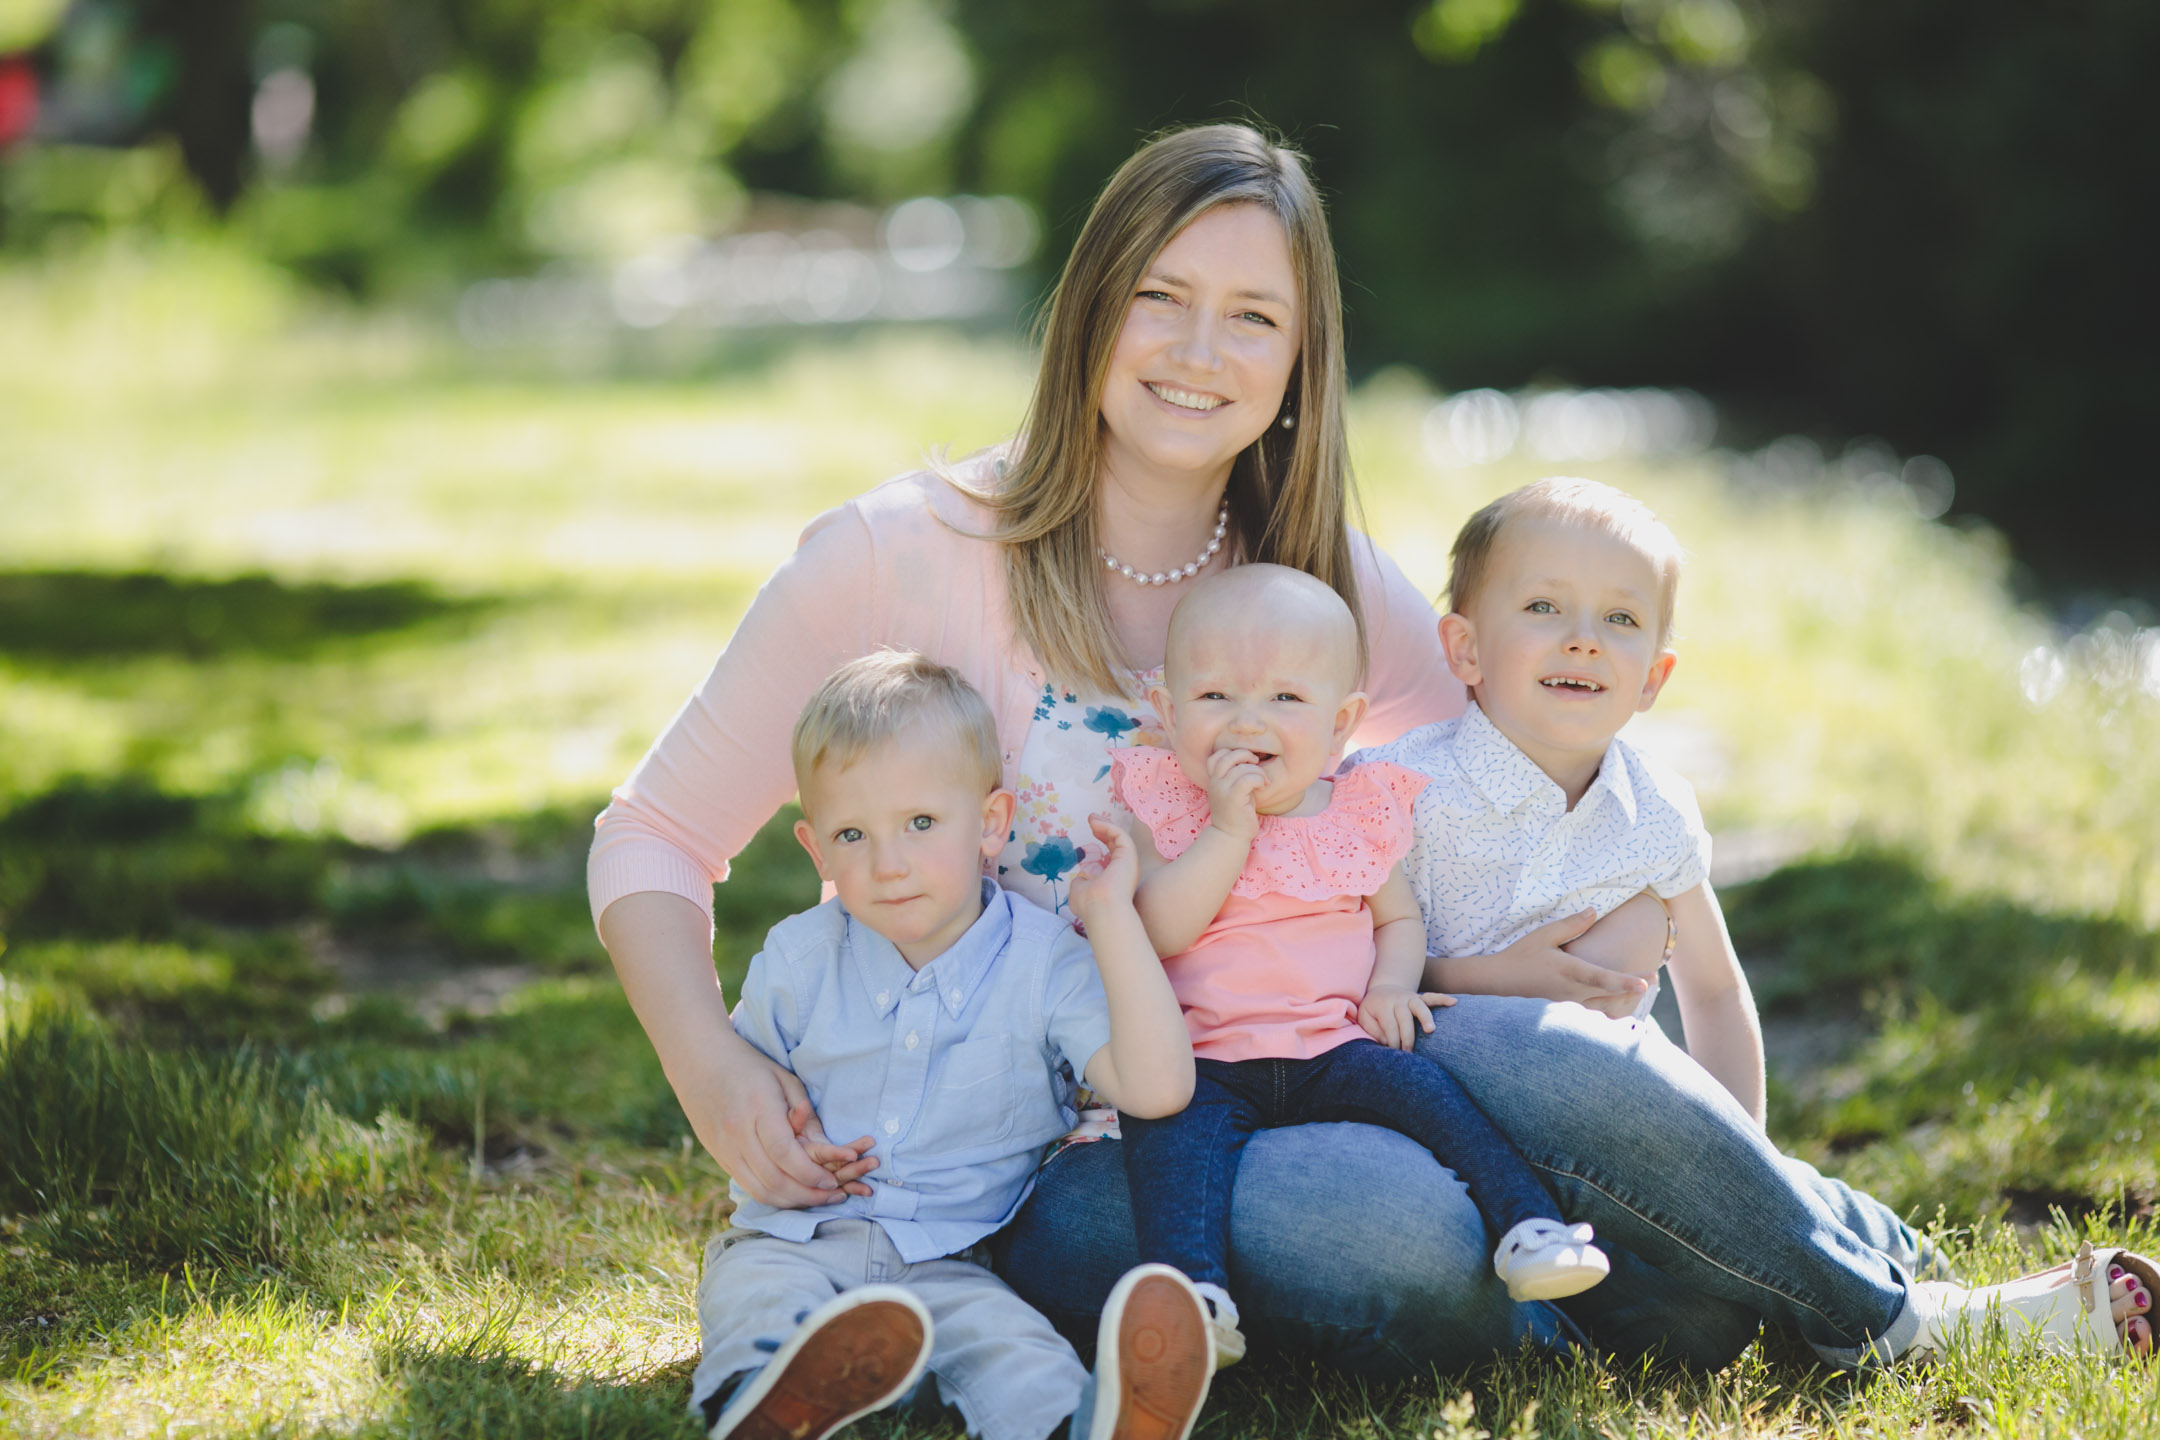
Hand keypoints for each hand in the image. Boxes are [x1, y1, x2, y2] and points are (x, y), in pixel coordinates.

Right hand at [702, 1043, 862, 1207]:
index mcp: (758, 1107)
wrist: (699, 1062)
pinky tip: (792, 1195)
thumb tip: (827, 1148)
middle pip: (773, 1178)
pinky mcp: (719, 1157)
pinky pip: (747, 1186)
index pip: (784, 1152)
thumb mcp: (785, 1079)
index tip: (832, 1182)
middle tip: (832, 1196)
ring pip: (759, 1189)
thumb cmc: (750, 1066)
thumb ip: (807, 1115)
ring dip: (791, 1201)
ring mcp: (725, 1148)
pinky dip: (772, 1196)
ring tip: (816, 1199)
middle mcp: (738, 1133)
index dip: (810, 1174)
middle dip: (807, 1194)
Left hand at [1068, 814, 1138, 920]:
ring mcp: (1129, 861)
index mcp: (1116, 877)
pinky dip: (1108, 826)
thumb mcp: (1080, 891)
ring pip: (1120, 836)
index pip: (1113, 853)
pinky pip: (1119, 834)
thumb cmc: (1090, 904)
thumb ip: (1081, 883)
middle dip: (1105, 828)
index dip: (1104, 839)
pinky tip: (1095, 823)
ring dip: (1106, 824)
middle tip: (1092, 819)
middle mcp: (1125, 868)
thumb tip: (1080, 878)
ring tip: (1091, 817)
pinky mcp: (1129, 855)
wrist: (1100, 909)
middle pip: (1118, 842)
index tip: (1092, 830)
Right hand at [1202, 747, 1264, 840]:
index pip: (1216, 755)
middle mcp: (1215, 783)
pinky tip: (1262, 786)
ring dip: (1258, 772)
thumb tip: (1252, 758)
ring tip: (1263, 781)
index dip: (1233, 753)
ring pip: (1242, 768)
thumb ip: (1237, 775)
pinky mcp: (1234, 798)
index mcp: (1214, 779)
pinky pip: (1248, 779)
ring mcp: (1223, 790)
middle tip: (1256, 765)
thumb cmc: (1237, 813)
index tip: (1246, 762)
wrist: (1230, 836)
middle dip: (1246, 755)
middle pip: (1227, 756)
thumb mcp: (1234, 790)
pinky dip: (1259, 779)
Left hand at [1357, 982, 1456, 1049]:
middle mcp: (1398, 999)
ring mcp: (1410, 997)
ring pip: (1420, 1006)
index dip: (1392, 1041)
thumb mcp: (1364, 1017)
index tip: (1393, 1052)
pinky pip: (1432, 997)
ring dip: (1426, 1018)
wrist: (1382, 990)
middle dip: (1407, 1037)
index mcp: (1383, 1005)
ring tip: (1431, 1030)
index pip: (1390, 1026)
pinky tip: (1454, 1003)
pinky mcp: (1420, 998)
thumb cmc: (1373, 1009)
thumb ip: (1372, 1029)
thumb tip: (1387, 1041)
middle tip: (1408, 1053)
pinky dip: (1443, 999)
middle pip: (1405, 1018)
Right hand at [1493, 910, 1650, 1013]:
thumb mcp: (1544, 935)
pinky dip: (1611, 1004)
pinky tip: (1619, 997)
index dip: (1624, 982)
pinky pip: (1596, 1009)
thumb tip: (1594, 912)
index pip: (1602, 978)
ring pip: (1605, 1005)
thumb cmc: (1522, 955)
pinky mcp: (1568, 1006)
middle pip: (1611, 994)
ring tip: (1642, 986)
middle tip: (1654, 977)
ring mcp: (1571, 1002)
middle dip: (1634, 988)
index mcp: (1569, 972)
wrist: (1502, 980)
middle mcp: (1573, 991)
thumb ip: (1571, 924)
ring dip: (1624, 997)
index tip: (1644, 983)